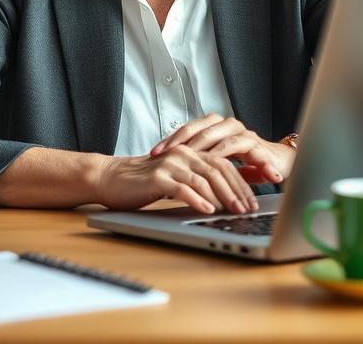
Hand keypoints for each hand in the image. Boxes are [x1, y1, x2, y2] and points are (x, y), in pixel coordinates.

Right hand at [94, 147, 259, 214]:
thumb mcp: (175, 179)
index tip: (252, 200)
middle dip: (237, 191)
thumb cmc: (142, 183)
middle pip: (218, 170)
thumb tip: (222, 199)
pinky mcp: (157, 177)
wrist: (110, 177)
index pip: (223, 165)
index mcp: (189, 152)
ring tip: (234, 211)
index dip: (241, 183)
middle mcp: (182, 154)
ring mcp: (170, 164)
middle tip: (249, 209)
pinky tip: (208, 210)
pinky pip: (183, 188)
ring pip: (204, 179)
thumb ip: (196, 182)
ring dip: (223, 197)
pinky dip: (198, 200)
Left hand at [149, 114, 294, 185]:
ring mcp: (243, 133)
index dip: (171, 139)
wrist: (281, 165)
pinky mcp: (257, 144)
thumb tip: (171, 173)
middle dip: (181, 142)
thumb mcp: (220, 166)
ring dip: (201, 148)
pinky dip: (229, 156)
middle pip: (200, 129)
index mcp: (217, 128)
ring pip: (218, 136)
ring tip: (186, 158)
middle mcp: (229, 126)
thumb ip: (201, 164)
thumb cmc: (249, 165)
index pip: (189, 129)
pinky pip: (240, 147)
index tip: (153, 152)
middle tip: (165, 155)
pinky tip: (216, 164)